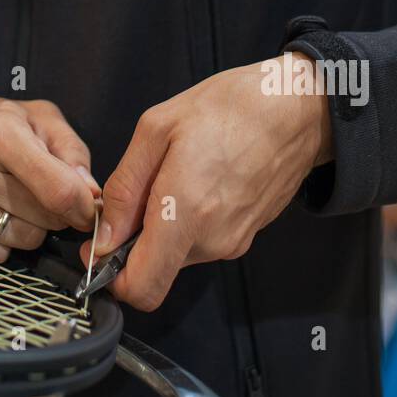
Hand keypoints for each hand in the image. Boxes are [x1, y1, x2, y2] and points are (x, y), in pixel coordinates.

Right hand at [0, 91, 99, 260]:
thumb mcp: (31, 115)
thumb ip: (70, 149)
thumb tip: (90, 194)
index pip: (59, 191)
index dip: (84, 207)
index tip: (87, 208)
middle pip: (44, 220)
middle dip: (53, 211)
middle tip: (37, 191)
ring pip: (21, 241)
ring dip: (25, 225)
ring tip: (6, 197)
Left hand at [81, 54, 331, 310]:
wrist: (295, 109)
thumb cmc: (229, 107)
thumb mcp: (157, 128)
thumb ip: (124, 188)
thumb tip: (103, 236)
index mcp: (185, 213)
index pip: (141, 289)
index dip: (111, 275)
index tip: (101, 245)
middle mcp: (212, 240)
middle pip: (154, 269)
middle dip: (135, 240)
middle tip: (140, 189)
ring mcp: (232, 242)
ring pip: (176, 254)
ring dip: (162, 226)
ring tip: (173, 175)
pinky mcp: (244, 236)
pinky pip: (200, 241)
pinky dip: (186, 221)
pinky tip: (196, 180)